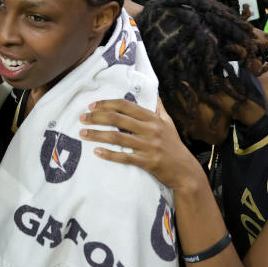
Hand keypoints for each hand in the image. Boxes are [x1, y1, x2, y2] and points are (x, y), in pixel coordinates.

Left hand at [79, 98, 206, 193]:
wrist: (185, 171)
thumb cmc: (174, 146)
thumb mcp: (169, 124)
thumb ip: (159, 109)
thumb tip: (154, 94)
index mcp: (153, 118)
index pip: (125, 106)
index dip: (107, 104)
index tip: (92, 105)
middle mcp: (150, 130)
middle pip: (117, 119)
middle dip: (97, 117)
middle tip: (82, 118)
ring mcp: (148, 146)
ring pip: (117, 137)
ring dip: (97, 134)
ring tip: (82, 134)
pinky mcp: (147, 162)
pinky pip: (124, 157)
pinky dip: (109, 154)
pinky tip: (96, 151)